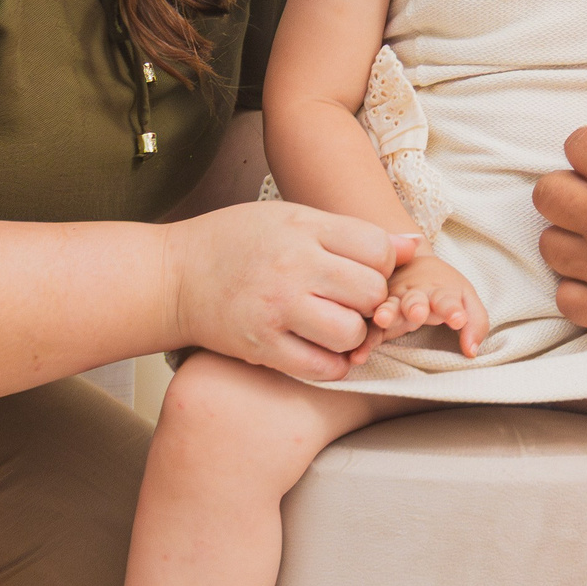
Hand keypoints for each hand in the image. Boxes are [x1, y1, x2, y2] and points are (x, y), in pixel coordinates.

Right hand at [164, 200, 416, 382]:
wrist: (172, 278)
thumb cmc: (235, 242)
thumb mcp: (292, 218)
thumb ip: (350, 233)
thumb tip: (414, 246)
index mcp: (302, 228)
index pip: (376, 250)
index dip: (383, 264)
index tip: (365, 270)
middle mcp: (292, 267)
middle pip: (371, 293)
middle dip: (373, 302)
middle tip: (354, 302)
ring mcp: (277, 309)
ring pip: (351, 332)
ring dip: (354, 335)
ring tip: (336, 324)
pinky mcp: (263, 347)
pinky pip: (322, 367)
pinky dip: (333, 363)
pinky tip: (322, 349)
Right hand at [374, 252, 489, 356]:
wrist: (412, 262)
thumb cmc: (443, 289)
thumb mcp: (466, 300)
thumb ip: (475, 324)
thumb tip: (472, 352)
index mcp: (438, 291)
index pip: (447, 299)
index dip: (453, 309)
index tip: (459, 319)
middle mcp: (414, 294)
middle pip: (414, 299)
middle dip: (415, 306)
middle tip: (418, 313)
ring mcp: (393, 302)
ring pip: (387, 306)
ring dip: (385, 313)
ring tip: (381, 320)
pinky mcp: (377, 316)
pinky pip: (369, 329)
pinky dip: (363, 341)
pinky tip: (357, 355)